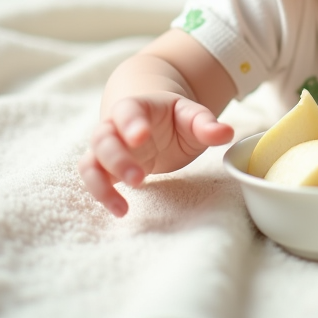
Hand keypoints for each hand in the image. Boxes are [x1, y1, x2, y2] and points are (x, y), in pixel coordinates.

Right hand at [78, 93, 233, 216]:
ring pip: (91, 161)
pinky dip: (102, 194)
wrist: (154, 120)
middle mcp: (115, 126)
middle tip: (138, 179)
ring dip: (102, 183)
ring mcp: (108, 147)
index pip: (127, 110)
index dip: (130, 123)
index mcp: (138, 107)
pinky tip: (121, 210)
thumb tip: (226, 133)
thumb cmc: (174, 118)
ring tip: (123, 207)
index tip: (140, 137)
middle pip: (103, 138)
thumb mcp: (192, 116)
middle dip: (117, 159)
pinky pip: (93, 179)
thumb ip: (205, 123)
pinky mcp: (106, 167)